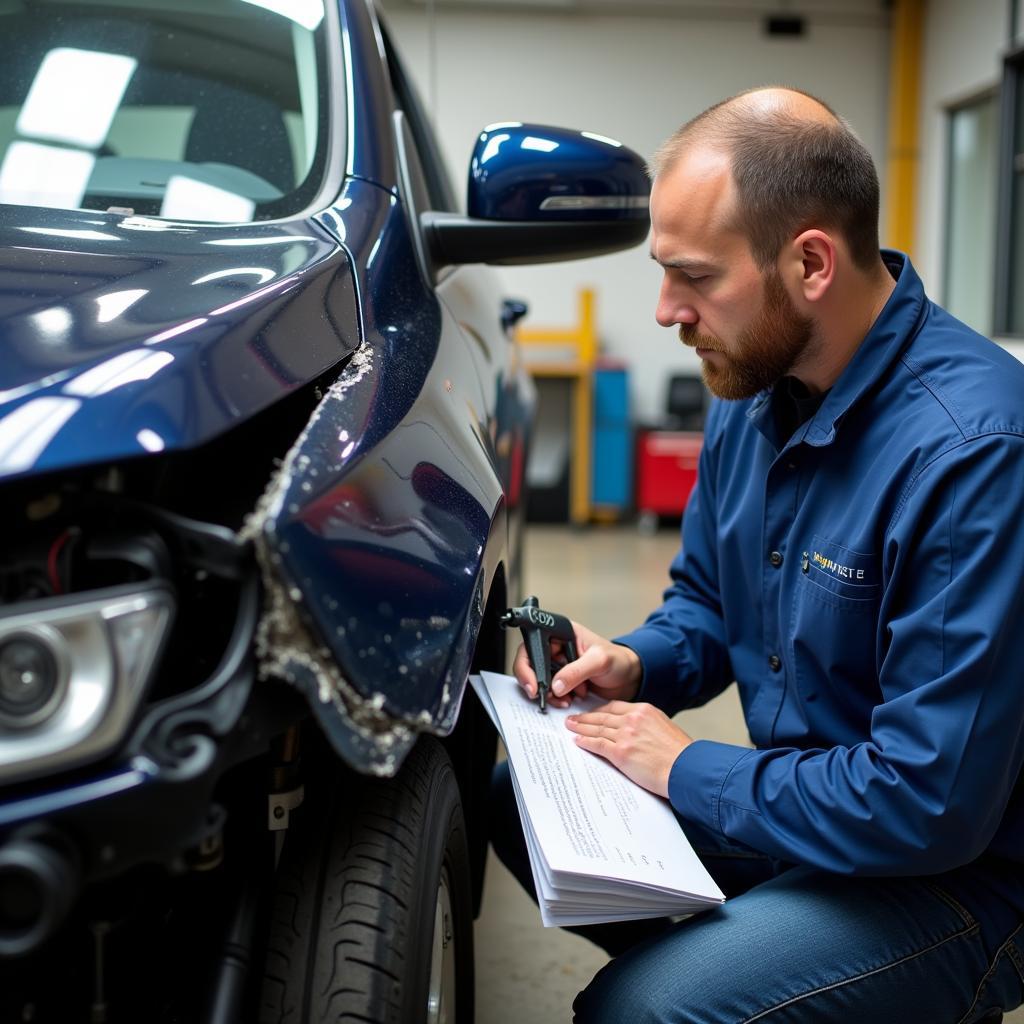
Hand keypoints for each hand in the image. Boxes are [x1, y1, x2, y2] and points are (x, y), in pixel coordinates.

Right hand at [512, 621, 641, 709]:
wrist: (629, 679)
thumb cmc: (618, 660)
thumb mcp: (600, 661)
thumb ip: (577, 670)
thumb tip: (556, 685)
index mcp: (561, 633)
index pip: (533, 644)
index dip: (527, 664)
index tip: (533, 683)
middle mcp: (556, 648)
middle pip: (530, 664)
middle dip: (537, 682)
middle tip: (543, 695)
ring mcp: (558, 665)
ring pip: (538, 680)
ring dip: (549, 693)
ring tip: (566, 699)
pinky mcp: (562, 681)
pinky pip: (549, 691)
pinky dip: (557, 699)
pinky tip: (570, 700)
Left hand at [566, 701, 691, 797]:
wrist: (686, 769)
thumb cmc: (680, 754)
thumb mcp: (664, 728)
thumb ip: (647, 724)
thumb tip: (636, 730)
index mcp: (644, 710)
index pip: (615, 707)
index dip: (600, 710)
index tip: (592, 713)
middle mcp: (633, 719)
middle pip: (602, 716)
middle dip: (585, 718)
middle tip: (573, 718)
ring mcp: (626, 735)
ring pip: (597, 729)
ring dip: (581, 728)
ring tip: (571, 727)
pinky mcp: (621, 752)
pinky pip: (598, 744)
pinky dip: (586, 742)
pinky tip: (578, 741)